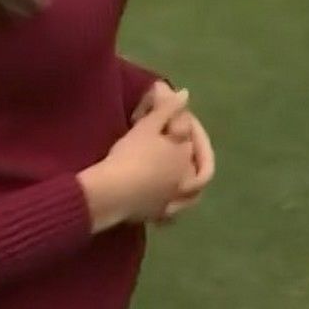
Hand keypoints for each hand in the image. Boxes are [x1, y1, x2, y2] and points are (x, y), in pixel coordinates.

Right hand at [133, 82, 215, 224]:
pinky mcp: (160, 214)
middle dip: (188, 143)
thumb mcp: (148, 127)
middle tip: (172, 132)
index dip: (180, 113)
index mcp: (187, 155)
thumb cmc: (132, 156)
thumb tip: (185, 94)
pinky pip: (174, 207)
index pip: (191, 130)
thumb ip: (167, 108)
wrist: (112, 193)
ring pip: (192, 189)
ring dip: (190, 175)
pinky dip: (175, 200)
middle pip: (195, 160)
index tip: (164, 102)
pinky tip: (168, 196)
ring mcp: (176, 200)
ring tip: (179, 166)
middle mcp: (188, 179)